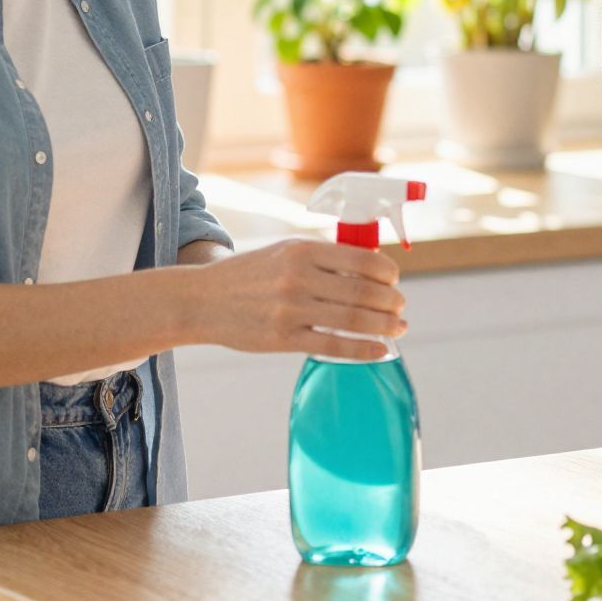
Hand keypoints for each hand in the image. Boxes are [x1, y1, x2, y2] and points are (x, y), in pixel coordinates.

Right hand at [187, 240, 406, 361]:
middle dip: (391, 301)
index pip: (362, 259)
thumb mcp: (285, 252)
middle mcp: (299, 277)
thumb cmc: (250, 275)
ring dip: (384, 325)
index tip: (395, 280)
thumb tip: (373, 270)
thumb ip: (324, 258)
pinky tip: (380, 350)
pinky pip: (333, 345)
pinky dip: (362, 349)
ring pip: (353, 319)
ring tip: (398, 328)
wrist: (199, 300)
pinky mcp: (282, 338)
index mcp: (303, 250)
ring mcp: (290, 309)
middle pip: (363, 291)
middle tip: (401, 307)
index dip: (387, 272)